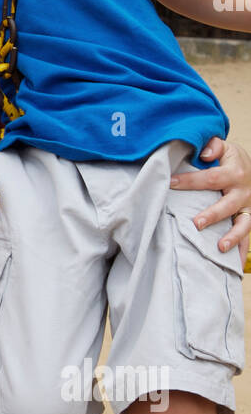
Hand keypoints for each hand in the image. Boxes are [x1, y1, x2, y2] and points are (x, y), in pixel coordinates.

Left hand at [170, 136, 250, 261]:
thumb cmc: (232, 159)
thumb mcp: (225, 147)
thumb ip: (213, 146)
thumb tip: (204, 154)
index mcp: (234, 172)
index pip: (211, 178)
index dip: (190, 181)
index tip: (171, 183)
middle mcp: (243, 192)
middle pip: (228, 205)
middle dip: (213, 215)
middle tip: (197, 223)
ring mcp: (248, 208)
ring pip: (243, 224)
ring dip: (232, 237)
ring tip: (220, 248)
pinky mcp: (249, 219)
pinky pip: (247, 237)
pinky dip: (241, 252)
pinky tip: (234, 266)